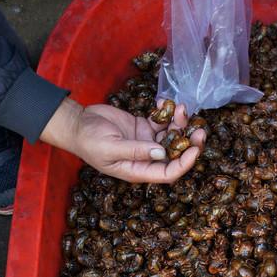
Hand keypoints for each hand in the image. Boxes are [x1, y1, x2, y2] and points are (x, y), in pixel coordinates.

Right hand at [42, 97, 205, 183]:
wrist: (77, 123)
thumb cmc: (88, 140)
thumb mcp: (110, 147)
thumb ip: (136, 150)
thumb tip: (161, 152)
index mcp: (138, 170)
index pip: (168, 173)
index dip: (185, 163)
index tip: (195, 148)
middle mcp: (146, 159)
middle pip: (175, 155)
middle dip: (189, 143)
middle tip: (199, 129)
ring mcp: (146, 142)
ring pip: (171, 136)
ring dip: (179, 124)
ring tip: (181, 108)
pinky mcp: (143, 127)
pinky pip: (162, 122)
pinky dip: (168, 113)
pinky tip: (166, 103)